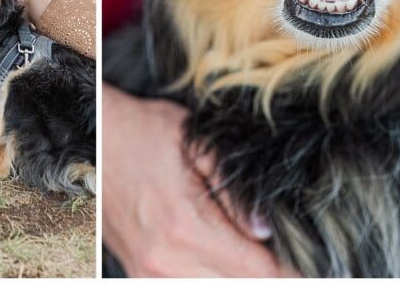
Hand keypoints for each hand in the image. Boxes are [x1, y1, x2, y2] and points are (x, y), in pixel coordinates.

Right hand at [102, 85, 289, 276]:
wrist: (95, 137)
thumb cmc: (143, 130)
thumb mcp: (195, 142)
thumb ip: (235, 189)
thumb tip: (265, 229)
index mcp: (185, 227)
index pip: (259, 273)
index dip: (289, 269)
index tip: (305, 257)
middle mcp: (166, 261)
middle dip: (262, 269)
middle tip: (277, 245)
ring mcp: (149, 273)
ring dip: (235, 272)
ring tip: (245, 246)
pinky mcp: (140, 274)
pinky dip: (209, 274)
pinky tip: (216, 251)